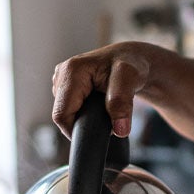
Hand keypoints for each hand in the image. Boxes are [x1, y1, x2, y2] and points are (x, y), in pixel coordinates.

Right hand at [51, 41, 165, 138]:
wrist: (133, 59)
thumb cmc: (132, 65)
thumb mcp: (130, 79)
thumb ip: (122, 102)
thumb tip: (120, 130)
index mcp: (71, 71)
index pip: (61, 114)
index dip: (77, 130)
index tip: (99, 133)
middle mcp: (61, 74)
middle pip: (62, 114)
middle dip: (83, 123)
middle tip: (107, 117)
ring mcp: (61, 81)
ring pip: (65, 113)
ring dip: (84, 118)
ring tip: (104, 109)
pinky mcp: (65, 87)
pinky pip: (69, 109)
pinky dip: (83, 113)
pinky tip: (97, 106)